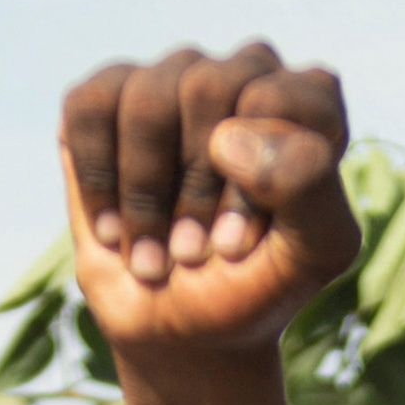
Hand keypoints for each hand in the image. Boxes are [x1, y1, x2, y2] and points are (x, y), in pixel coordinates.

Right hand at [60, 45, 359, 364]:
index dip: (251, 179)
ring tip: (155, 255)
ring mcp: (172, 79)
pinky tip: (114, 227)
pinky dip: (98, 179)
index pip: (277, 95)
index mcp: (305, 104)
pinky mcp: (107, 98)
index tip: (238, 246)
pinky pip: (89, 107)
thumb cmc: (255, 286)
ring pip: (145, 101)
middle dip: (194, 187)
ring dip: (144, 196)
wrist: (181, 329)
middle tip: (193, 252)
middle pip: (206, 87)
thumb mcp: (314, 254)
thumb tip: (227, 137)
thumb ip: (310, 189)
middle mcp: (241, 75)